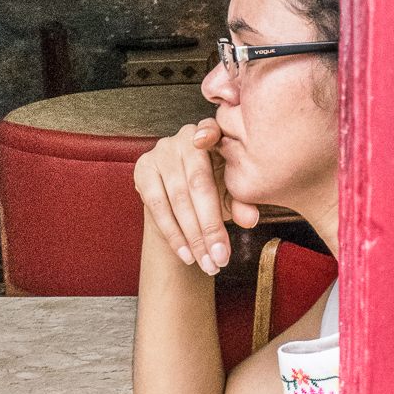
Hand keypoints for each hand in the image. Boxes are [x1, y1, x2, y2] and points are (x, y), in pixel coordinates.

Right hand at [134, 118, 260, 274]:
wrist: (181, 198)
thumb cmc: (214, 188)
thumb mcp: (231, 193)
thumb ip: (242, 202)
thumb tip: (250, 219)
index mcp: (213, 134)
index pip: (211, 130)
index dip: (208, 134)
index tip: (204, 140)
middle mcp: (184, 137)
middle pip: (197, 182)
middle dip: (209, 225)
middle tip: (221, 257)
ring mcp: (161, 152)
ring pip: (177, 198)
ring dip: (193, 236)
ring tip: (207, 263)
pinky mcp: (143, 169)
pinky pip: (158, 206)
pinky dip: (173, 234)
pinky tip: (186, 253)